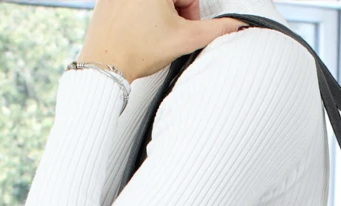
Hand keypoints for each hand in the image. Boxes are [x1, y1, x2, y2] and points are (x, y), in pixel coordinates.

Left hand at [76, 0, 247, 82]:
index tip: (181, 28)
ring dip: (156, 16)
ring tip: (147, 35)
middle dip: (173, 15)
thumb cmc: (136, 51)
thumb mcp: (184, 40)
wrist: (104, 65)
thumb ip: (215, 30)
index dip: (189, 14)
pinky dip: (138, 14)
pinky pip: (133, 3)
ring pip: (152, 0)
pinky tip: (134, 31)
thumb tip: (236, 25)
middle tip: (163, 35)